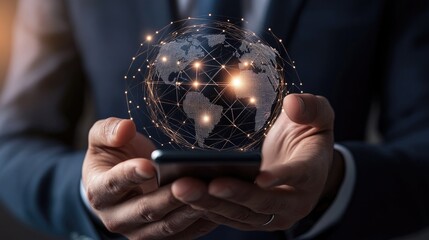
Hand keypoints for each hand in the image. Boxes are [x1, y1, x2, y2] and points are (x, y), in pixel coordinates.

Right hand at [82, 118, 216, 238]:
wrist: (119, 183)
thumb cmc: (114, 156)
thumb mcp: (102, 138)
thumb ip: (108, 130)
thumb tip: (125, 128)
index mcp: (98, 191)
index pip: (112, 185)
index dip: (130, 175)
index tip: (149, 165)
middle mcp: (115, 218)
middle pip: (144, 210)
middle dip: (168, 197)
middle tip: (189, 182)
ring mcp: (138, 232)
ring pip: (165, 226)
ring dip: (188, 211)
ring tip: (208, 193)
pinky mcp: (159, 237)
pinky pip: (182, 235)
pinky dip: (199, 223)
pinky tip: (217, 206)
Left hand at [171, 94, 342, 230]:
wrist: (304, 164)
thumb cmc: (308, 136)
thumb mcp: (319, 117)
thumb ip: (312, 108)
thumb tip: (293, 103)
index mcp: (311, 175)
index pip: (298, 176)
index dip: (282, 176)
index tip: (261, 176)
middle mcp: (293, 203)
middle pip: (261, 203)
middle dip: (231, 194)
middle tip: (201, 183)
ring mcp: (271, 215)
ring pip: (240, 215)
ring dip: (210, 203)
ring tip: (181, 188)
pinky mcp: (252, 218)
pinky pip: (228, 217)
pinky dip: (207, 208)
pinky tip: (183, 195)